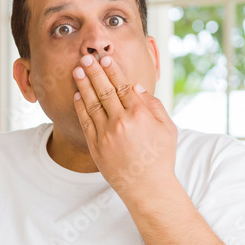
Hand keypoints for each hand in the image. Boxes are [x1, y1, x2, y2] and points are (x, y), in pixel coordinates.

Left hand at [72, 53, 177, 199]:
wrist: (147, 187)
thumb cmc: (160, 157)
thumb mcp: (168, 129)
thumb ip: (153, 105)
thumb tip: (136, 87)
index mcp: (140, 115)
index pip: (123, 86)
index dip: (112, 71)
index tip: (105, 58)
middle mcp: (121, 122)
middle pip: (105, 90)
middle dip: (94, 72)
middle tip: (86, 57)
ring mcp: (106, 134)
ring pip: (92, 103)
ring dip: (84, 85)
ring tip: (77, 70)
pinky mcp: (96, 146)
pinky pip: (86, 121)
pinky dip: (81, 106)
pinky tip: (78, 95)